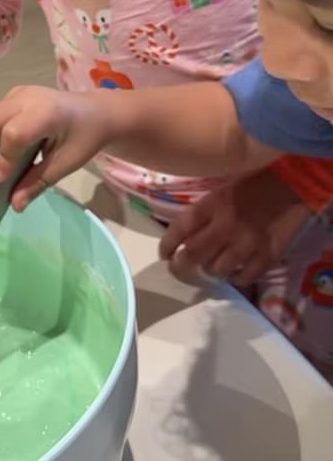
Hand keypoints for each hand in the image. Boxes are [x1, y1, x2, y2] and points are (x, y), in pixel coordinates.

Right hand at [0, 85, 112, 210]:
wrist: (95, 112)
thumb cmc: (84, 138)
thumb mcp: (66, 164)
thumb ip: (38, 182)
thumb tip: (14, 204)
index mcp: (47, 113)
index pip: (15, 134)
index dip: (2, 158)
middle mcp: (27, 98)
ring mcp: (17, 94)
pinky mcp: (11, 98)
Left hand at [158, 169, 311, 286]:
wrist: (295, 183)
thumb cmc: (255, 182)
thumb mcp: (223, 189)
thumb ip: (205, 211)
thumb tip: (185, 235)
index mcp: (213, 204)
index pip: (180, 228)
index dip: (167, 245)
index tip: (164, 255)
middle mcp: (226, 225)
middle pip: (193, 255)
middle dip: (181, 266)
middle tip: (179, 269)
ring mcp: (248, 243)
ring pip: (216, 270)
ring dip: (209, 270)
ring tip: (210, 267)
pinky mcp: (268, 256)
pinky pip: (244, 277)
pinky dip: (236, 277)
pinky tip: (234, 272)